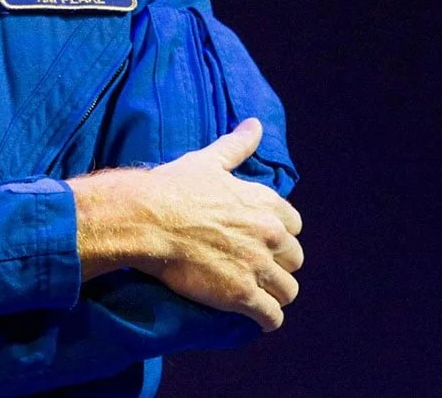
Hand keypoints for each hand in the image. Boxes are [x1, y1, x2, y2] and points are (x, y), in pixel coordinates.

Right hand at [72, 118, 302, 331]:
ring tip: (253, 294)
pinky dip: (264, 318)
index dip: (278, 234)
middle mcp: (268, 233)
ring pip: (287, 291)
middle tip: (253, 267)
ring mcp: (257, 265)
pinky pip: (271, 317)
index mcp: (263, 202)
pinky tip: (251, 315)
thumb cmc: (173, 186)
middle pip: (294, 259)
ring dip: (273, 294)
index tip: (260, 239)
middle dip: (278, 265)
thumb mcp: (208, 161)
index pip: (294, 225)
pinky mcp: (242, 294)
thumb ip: (236, 145)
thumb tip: (255, 123)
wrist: (147, 218)